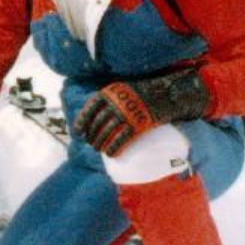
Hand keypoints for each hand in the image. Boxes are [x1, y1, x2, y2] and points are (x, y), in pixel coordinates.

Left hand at [73, 69, 210, 156]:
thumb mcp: (123, 90)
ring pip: (108, 131)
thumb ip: (110, 99)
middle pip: (98, 122)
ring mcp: (127, 113)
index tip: (77, 132)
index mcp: (110, 92)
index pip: (90, 108)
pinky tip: (110, 154)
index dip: (82, 121)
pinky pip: (122, 138)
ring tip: (98, 149)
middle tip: (90, 144)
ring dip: (101, 142)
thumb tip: (98, 115)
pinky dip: (114, 147)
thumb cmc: (144, 92)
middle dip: (92, 135)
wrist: (168, 93)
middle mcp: (116, 102)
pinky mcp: (139, 124)